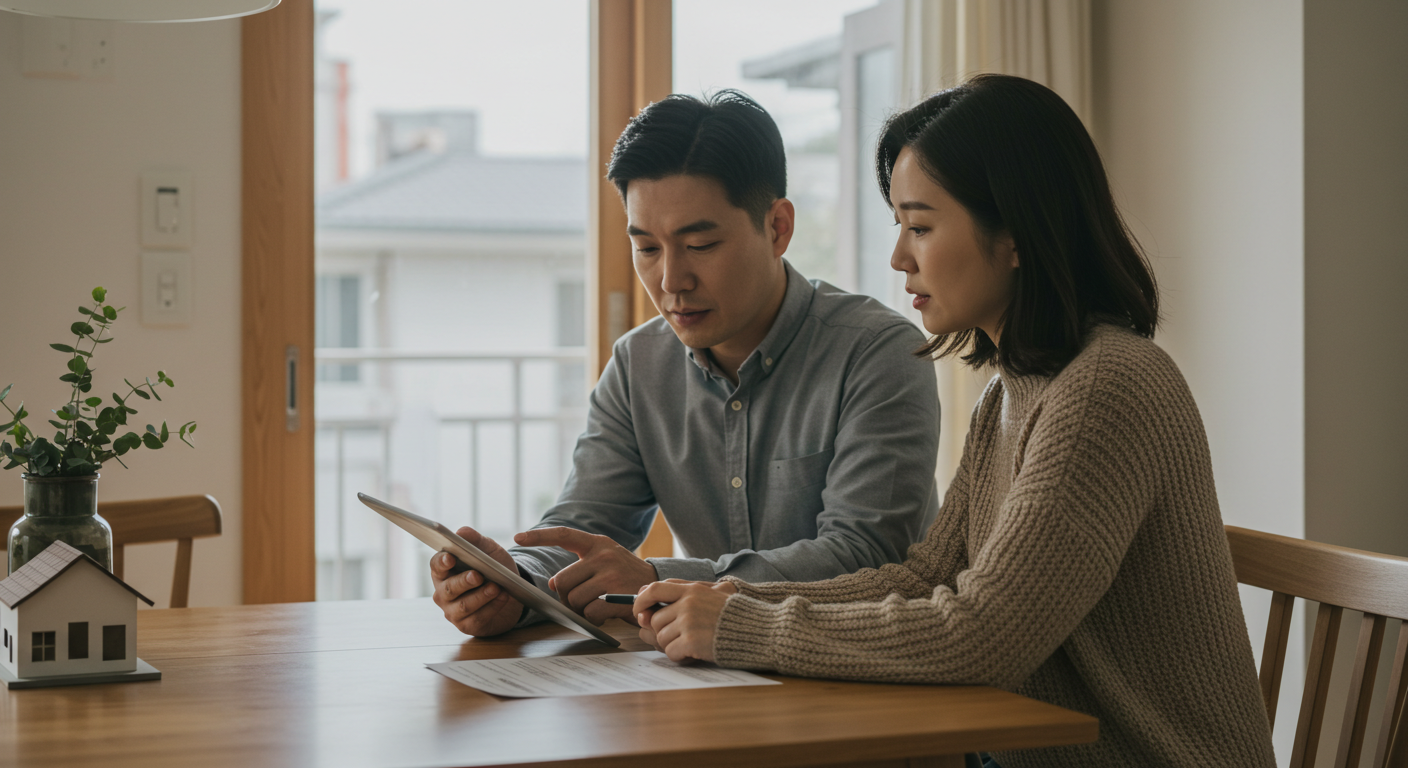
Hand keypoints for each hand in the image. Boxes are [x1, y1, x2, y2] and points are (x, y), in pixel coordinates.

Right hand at [430, 526, 522, 636]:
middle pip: (449, 588)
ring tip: (496, 587)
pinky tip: (503, 597)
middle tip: (478, 575)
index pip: (436, 566)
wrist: (510, 592)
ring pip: (464, 606)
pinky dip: (492, 607)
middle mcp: (443, 592)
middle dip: (464, 581)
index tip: (450, 557)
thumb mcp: (489, 550)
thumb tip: (462, 532)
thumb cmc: (494, 569)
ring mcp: (453, 611)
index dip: (442, 562)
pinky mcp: (467, 625)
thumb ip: (476, 540)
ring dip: (481, 596)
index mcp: (444, 571)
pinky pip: (478, 618)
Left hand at [513, 526, 658, 624]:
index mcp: (598, 543)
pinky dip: (593, 619)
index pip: (564, 534)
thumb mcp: (607, 562)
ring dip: (581, 609)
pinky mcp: (618, 596)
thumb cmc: (626, 579)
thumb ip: (581, 568)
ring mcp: (611, 575)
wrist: (662, 590)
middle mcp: (603, 555)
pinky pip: (590, 612)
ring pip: (574, 599)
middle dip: (566, 597)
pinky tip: (605, 615)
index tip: (517, 537)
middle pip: (562, 581)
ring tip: (597, 606)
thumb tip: (555, 585)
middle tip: (580, 600)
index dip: (539, 535)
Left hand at [634, 579, 737, 662]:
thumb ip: (684, 593)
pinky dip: (680, 656)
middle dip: (663, 632)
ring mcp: (689, 621)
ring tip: (692, 644)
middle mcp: (688, 603)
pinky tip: (694, 653)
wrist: (759, 630)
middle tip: (679, 637)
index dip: (641, 600)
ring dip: (673, 645)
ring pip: (661, 637)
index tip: (640, 612)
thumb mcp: (714, 594)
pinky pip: (670, 652)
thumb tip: (647, 598)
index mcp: (692, 589)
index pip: (654, 589)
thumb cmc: (736, 615)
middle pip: (655, 619)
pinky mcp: (692, 640)